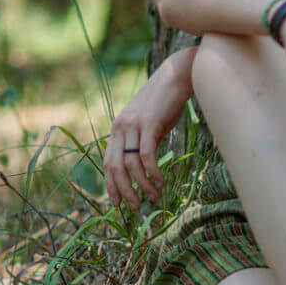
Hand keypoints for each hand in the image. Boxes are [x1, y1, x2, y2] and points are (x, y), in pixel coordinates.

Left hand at [103, 46, 196, 209]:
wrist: (177, 77)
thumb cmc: (166, 103)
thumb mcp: (149, 124)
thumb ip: (142, 142)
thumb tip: (143, 167)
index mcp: (118, 128)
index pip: (108, 162)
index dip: (111, 184)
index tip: (118, 202)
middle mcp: (121, 127)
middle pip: (115, 167)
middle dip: (124, 190)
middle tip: (135, 207)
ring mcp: (134, 124)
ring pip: (131, 164)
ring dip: (142, 185)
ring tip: (154, 195)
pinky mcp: (149, 123)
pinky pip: (146, 155)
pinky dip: (152, 172)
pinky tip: (161, 181)